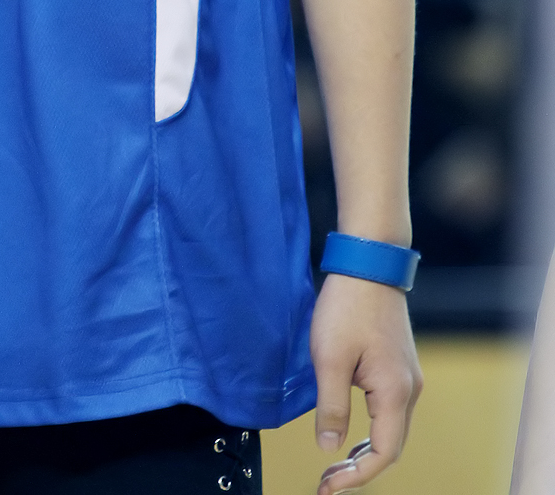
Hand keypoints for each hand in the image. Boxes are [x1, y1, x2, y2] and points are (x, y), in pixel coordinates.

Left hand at [310, 273, 422, 490]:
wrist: (369, 263)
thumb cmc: (347, 307)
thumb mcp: (329, 359)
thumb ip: (331, 408)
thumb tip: (330, 449)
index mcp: (395, 393)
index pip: (382, 455)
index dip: (355, 477)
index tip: (326, 486)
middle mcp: (409, 390)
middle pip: (390, 448)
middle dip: (360, 470)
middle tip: (327, 481)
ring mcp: (408, 378)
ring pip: (391, 431)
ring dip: (365, 452)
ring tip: (335, 464)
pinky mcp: (400, 367)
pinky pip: (389, 411)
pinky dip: (371, 430)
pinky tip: (350, 432)